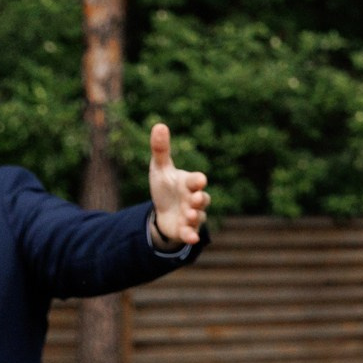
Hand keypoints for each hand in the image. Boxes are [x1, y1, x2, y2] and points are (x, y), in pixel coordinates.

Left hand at [146, 123, 210, 247]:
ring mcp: (192, 215)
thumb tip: (159, 124)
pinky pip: (191, 233)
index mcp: (189, 183)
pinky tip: (191, 238)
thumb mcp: (160, 169)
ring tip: (188, 215)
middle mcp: (194, 199)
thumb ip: (161, 149)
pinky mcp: (186, 230)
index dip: (198, 181)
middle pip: (202, 199)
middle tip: (195, 198)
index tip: (199, 180)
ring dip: (194, 216)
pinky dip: (191, 235)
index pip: (197, 180)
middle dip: (199, 199)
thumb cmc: (166, 187)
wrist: (164, 211)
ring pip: (198, 216)